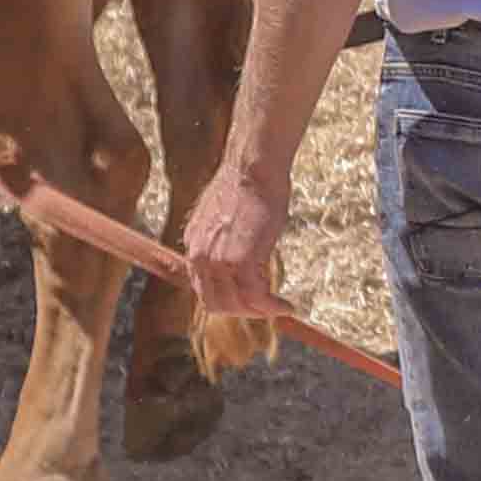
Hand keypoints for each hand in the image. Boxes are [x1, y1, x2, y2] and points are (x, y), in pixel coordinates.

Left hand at [175, 160, 295, 322]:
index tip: (248, 301)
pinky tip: (287, 305)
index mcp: (193, 246)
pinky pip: (256, 296)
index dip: (227, 300)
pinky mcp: (241, 261)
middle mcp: (199, 257)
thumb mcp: (224, 218)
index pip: (203, 288)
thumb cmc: (246, 185)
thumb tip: (239, 249)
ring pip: (234, 305)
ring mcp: (218, 261)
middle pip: (215, 303)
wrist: (251, 168)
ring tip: (279, 308)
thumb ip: (224, 239)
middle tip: (265, 309)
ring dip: (258, 312)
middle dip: (242, 312)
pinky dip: (272, 306)